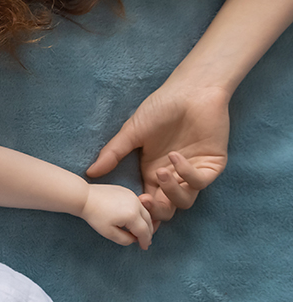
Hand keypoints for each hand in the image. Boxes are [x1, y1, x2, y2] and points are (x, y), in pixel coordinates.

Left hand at [79, 184, 153, 248]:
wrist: (84, 197)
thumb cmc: (94, 215)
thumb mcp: (109, 233)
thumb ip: (124, 240)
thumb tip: (134, 240)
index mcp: (132, 215)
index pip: (144, 231)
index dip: (145, 241)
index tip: (144, 247)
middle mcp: (135, 204)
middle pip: (148, 221)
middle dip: (148, 232)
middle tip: (145, 241)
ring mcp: (132, 195)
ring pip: (145, 212)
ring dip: (145, 222)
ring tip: (141, 232)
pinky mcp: (127, 191)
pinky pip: (138, 204)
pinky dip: (139, 213)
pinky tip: (134, 220)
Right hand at [86, 82, 228, 221]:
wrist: (190, 91)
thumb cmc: (160, 107)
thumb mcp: (132, 132)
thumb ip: (113, 154)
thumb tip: (90, 173)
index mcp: (153, 172)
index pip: (149, 201)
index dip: (142, 209)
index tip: (132, 205)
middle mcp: (173, 176)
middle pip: (168, 208)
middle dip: (157, 209)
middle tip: (146, 200)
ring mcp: (193, 172)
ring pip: (185, 200)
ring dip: (171, 192)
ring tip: (160, 173)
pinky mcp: (211, 166)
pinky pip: (200, 182)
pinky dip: (187, 174)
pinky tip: (175, 156)